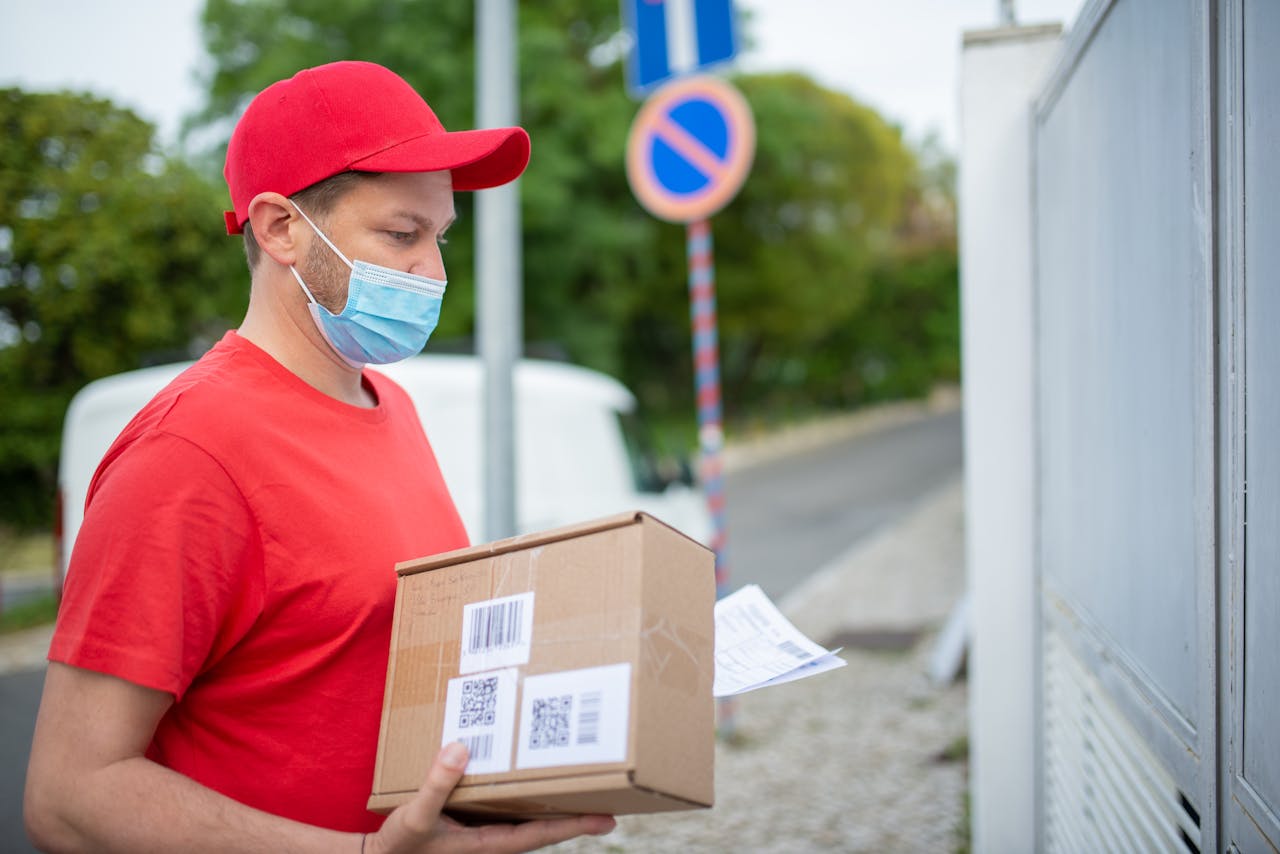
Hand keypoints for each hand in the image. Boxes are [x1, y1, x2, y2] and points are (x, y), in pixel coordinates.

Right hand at [367, 742, 616, 853]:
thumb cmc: (400, 844)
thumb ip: (437, 784)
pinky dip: (525, 793)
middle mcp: (495, 839)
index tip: (609, 819)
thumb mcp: (416, 816)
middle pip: (545, 824)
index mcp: (489, 844)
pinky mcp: (475, 822)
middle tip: (612, 794)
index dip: (576, 825)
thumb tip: (462, 749)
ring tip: (582, 779)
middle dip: (576, 811)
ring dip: (554, 800)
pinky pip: (509, 807)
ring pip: (529, 815)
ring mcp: (486, 832)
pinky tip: (531, 775)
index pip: (543, 834)